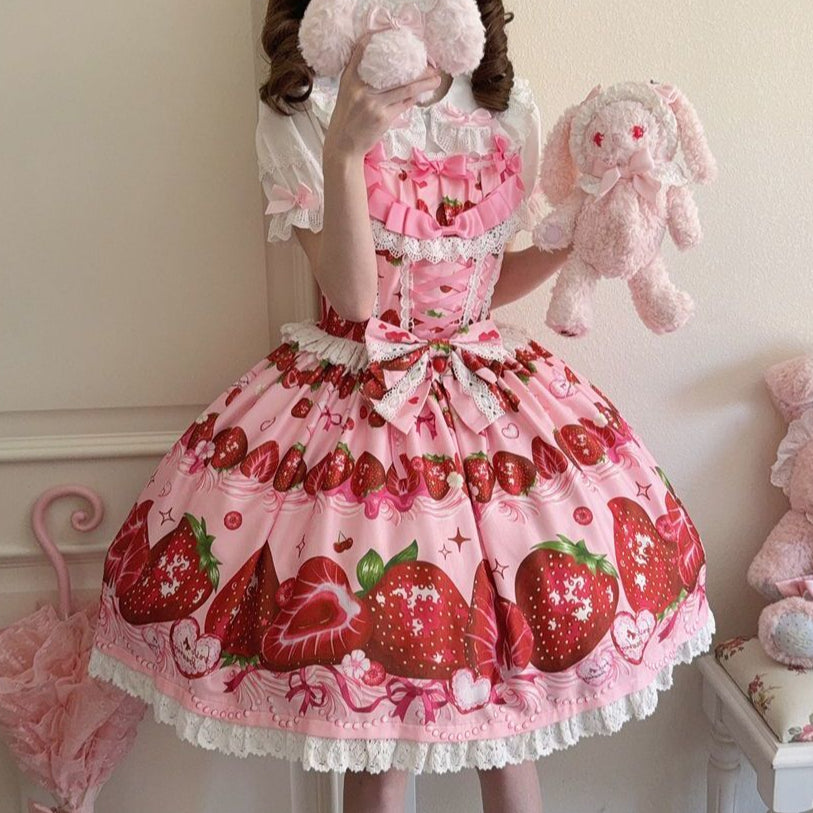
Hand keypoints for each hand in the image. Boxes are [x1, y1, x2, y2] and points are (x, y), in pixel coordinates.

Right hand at [323, 32, 441, 159]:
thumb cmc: (346, 119)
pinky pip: (404, 104)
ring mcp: (374, 103)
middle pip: (393, 70)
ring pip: (405, 88)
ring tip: (436, 79)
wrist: (343, 146)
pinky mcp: (384, 118)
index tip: (395, 35)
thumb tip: (386, 69)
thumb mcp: (347, 94)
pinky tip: (422, 94)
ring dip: (424, 83)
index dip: (377, 39)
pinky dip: (413, 98)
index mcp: (349, 79)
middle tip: (430, 63)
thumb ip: (360, 80)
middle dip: (415, 66)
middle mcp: (361, 89)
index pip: (361, 51)